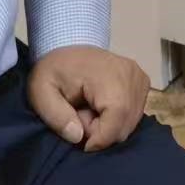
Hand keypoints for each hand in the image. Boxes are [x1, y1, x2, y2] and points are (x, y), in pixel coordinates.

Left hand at [28, 46, 149, 152]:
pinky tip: (101, 107)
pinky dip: (117, 119)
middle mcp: (131, 75)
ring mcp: (139, 78)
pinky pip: (134, 114)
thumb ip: (56, 116)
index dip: (97, 139)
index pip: (116, 120)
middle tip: (79, 116)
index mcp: (108, 75)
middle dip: (100, 132)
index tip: (77, 133)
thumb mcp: (41, 92)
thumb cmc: (54, 69)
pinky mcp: (142, 82)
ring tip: (89, 109)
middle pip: (124, 126)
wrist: (67, 45)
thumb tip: (78, 137)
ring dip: (108, 126)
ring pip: (130, 123)